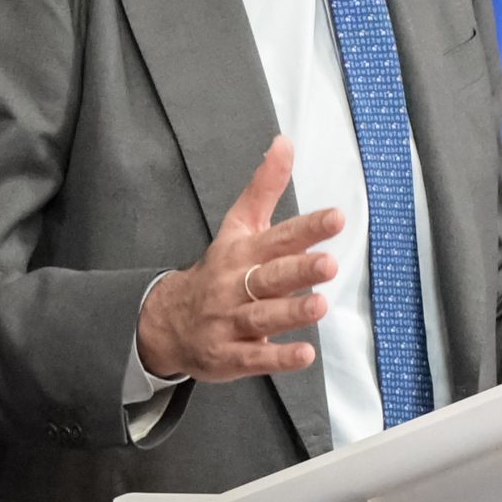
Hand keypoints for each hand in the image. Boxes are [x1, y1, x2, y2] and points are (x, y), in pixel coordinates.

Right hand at [137, 135, 341, 382]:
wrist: (165, 322)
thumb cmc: (217, 271)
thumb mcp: (238, 227)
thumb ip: (265, 188)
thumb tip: (285, 143)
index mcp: (244, 252)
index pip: (279, 237)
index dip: (308, 227)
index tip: (337, 217)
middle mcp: (237, 285)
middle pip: (271, 277)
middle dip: (299, 270)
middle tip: (329, 263)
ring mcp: (231, 322)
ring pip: (263, 317)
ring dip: (291, 312)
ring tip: (320, 305)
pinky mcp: (229, 356)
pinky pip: (254, 359)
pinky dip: (278, 358)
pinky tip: (305, 356)